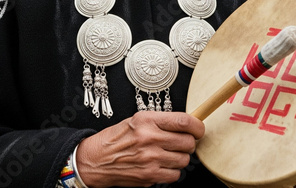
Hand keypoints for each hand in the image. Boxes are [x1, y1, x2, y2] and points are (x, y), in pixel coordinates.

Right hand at [75, 111, 204, 186]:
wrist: (97, 159)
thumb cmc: (118, 137)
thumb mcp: (137, 119)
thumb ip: (161, 121)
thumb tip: (187, 124)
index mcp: (147, 120)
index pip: (183, 121)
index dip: (197, 125)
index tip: (199, 128)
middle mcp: (150, 138)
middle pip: (188, 142)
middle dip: (189, 142)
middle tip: (183, 141)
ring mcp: (150, 159)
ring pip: (184, 159)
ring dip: (180, 156)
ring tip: (169, 152)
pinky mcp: (150, 176)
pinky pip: (175, 175)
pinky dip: (172, 170)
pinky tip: (162, 164)